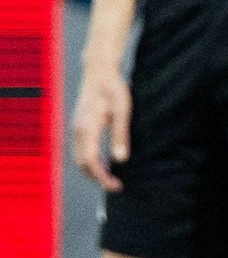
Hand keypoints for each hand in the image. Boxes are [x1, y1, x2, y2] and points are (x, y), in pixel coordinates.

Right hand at [70, 62, 130, 190]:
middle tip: (117, 186)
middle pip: (82, 164)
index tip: (116, 186)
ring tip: (111, 179)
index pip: (90, 161)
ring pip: (79, 158)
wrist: (99, 71)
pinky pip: (80, 151)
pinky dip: (89, 162)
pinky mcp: (78, 127)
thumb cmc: (113, 88)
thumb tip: (121, 160)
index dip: (102, 177)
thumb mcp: (122, 110)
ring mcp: (75, 129)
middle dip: (97, 178)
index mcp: (86, 128)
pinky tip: (103, 165)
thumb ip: (120, 135)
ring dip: (92, 172)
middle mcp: (77, 131)